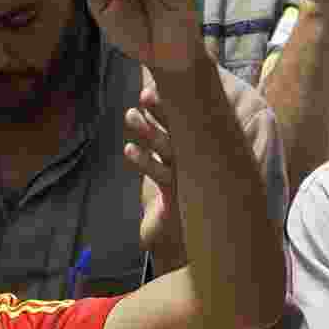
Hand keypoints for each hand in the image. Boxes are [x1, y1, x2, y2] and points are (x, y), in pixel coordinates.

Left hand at [124, 84, 186, 272]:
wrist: (189, 240)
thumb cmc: (180, 198)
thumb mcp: (175, 167)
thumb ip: (169, 141)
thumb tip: (154, 106)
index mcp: (198, 152)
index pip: (187, 122)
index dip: (169, 105)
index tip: (151, 88)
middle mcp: (197, 163)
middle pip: (179, 130)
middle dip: (162, 111)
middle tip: (145, 93)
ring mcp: (188, 179)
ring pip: (168, 150)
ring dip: (149, 131)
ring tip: (130, 114)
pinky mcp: (178, 197)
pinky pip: (159, 175)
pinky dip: (144, 161)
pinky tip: (129, 149)